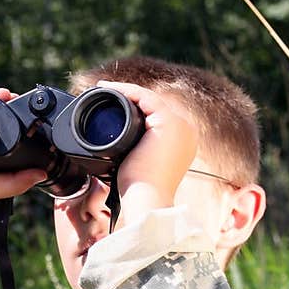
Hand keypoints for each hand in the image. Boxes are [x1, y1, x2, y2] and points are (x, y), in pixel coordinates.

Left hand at [95, 79, 199, 213]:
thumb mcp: (139, 165)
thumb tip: (116, 147)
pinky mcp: (168, 121)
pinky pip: (144, 96)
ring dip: (124, 90)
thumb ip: (135, 151)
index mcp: (181, 142)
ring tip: (102, 88)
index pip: (155, 116)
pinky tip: (108, 88)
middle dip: (128, 97)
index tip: (109, 105)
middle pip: (152, 105)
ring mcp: (180, 124)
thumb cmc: (140, 190)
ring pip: (148, 98)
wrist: (147, 199)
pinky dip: (125, 90)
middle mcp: (186, 131)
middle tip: (102, 94)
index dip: (133, 107)